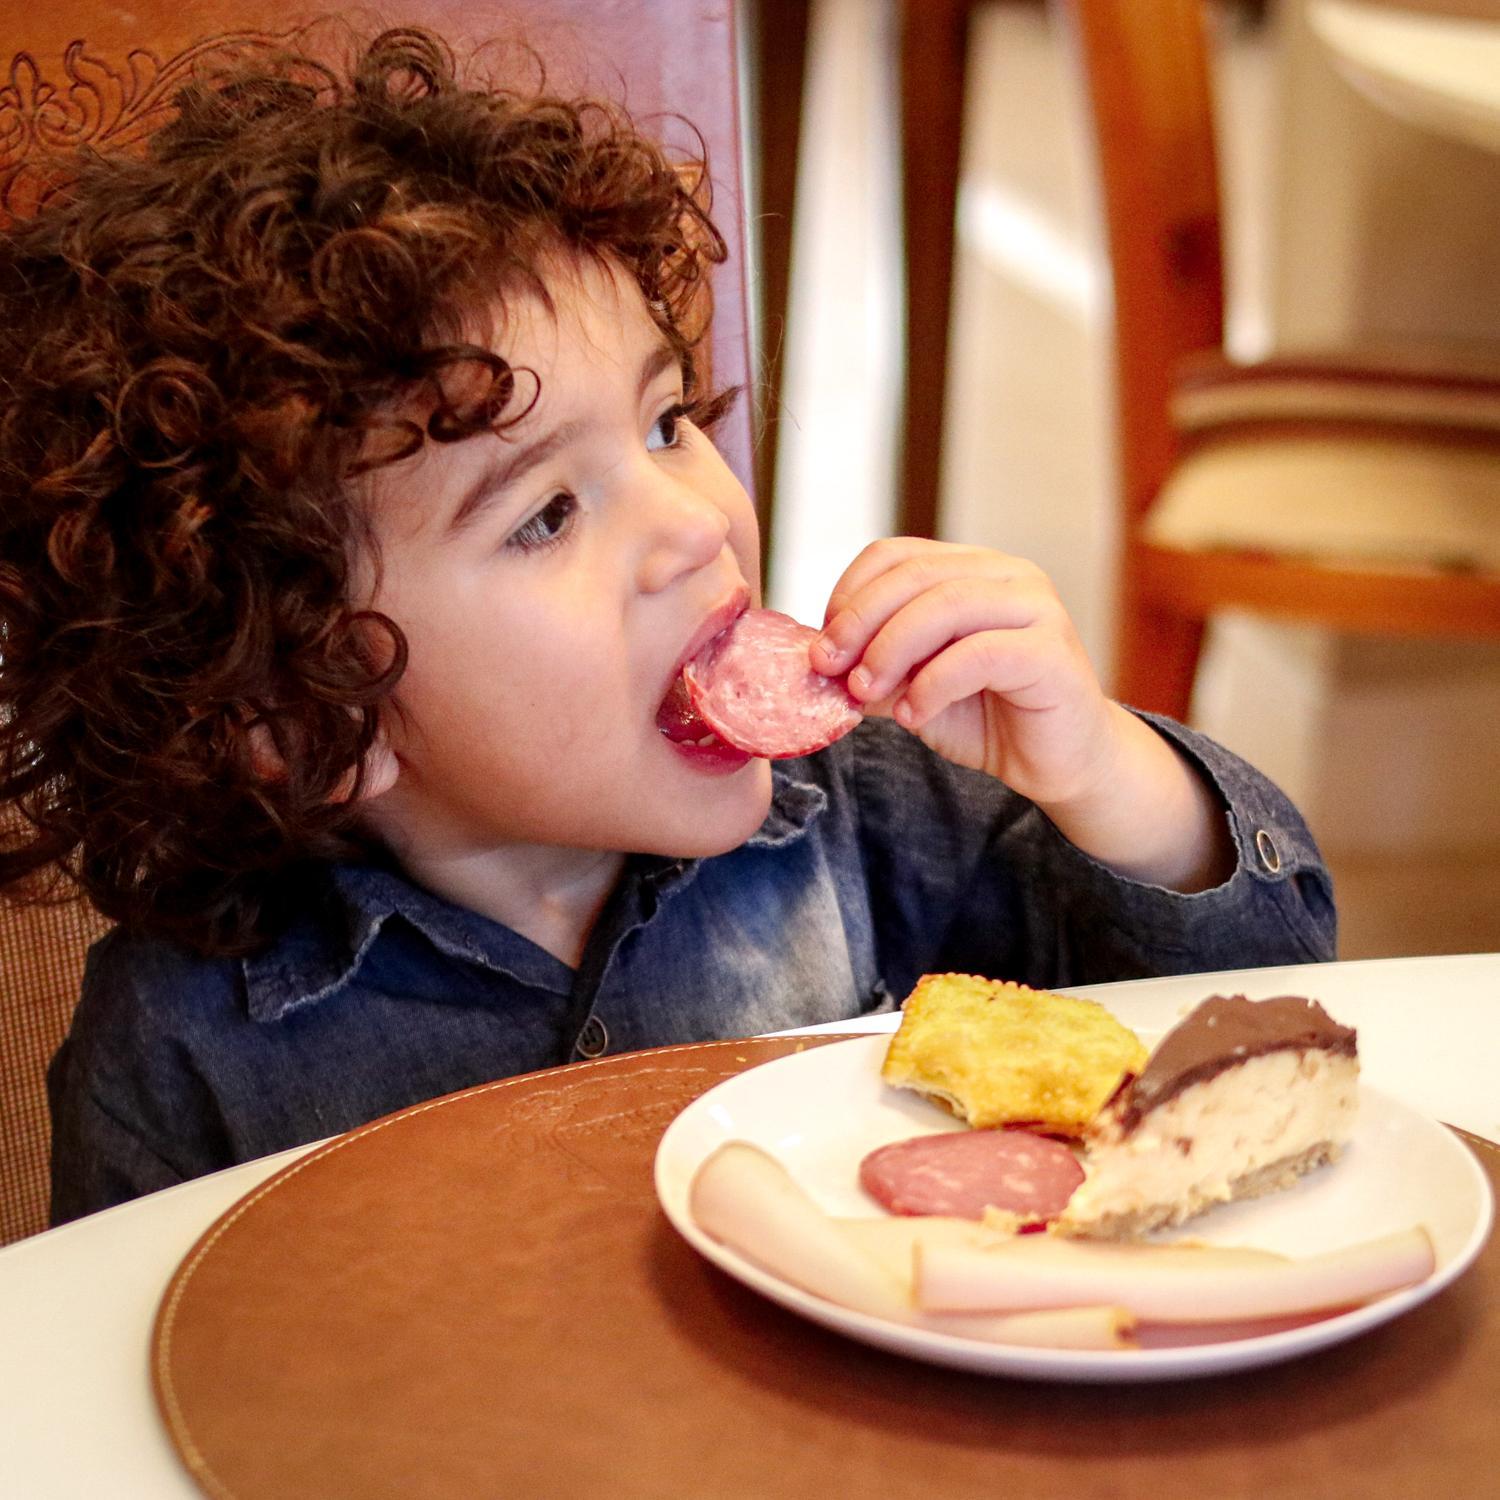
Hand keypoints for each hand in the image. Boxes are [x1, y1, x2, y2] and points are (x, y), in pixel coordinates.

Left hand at [812, 539, 1232, 891]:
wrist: (1060, 764)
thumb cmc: (989, 718)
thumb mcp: (913, 688)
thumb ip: (874, 667)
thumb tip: (818, 660)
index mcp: (970, 569)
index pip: (894, 555)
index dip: (849, 594)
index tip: (822, 645)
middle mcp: (1006, 574)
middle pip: (915, 575)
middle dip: (860, 622)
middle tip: (830, 667)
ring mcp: (1036, 606)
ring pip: (947, 604)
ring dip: (892, 649)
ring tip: (865, 692)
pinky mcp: (1051, 650)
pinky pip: (979, 653)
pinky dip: (933, 683)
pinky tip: (913, 715)